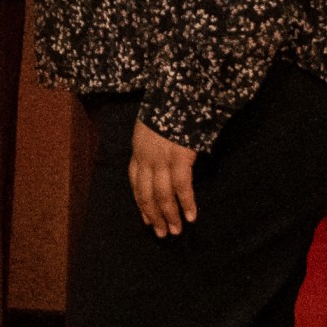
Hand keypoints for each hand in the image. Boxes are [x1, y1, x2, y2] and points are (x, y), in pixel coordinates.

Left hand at [127, 120, 199, 237]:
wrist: (179, 93)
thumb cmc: (170, 110)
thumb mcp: (152, 130)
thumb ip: (154, 148)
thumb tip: (162, 168)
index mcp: (138, 151)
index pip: (135, 184)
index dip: (141, 204)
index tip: (146, 220)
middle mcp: (146, 157)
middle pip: (146, 194)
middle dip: (154, 216)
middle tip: (162, 234)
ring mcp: (161, 158)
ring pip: (161, 194)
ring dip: (169, 215)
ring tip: (176, 231)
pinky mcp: (179, 157)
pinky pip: (181, 186)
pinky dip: (186, 203)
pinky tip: (191, 216)